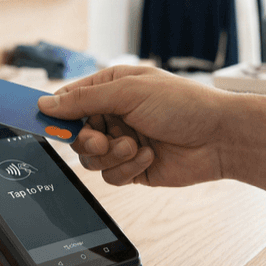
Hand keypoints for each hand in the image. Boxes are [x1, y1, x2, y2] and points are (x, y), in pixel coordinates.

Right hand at [38, 65, 233, 186]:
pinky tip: (149, 155)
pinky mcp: (133, 168)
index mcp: (110, 88)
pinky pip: (110, 176)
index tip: (46, 123)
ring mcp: (122, 142)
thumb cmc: (182, 104)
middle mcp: (114, 115)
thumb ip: (84, 100)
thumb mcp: (128, 92)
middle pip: (75, 135)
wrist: (219, 137)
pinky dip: (127, 168)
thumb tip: (46, 104)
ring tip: (136, 145)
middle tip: (102, 139)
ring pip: (90, 159)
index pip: (69, 101)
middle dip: (87, 140)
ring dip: (111, 155)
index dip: (57, 113)